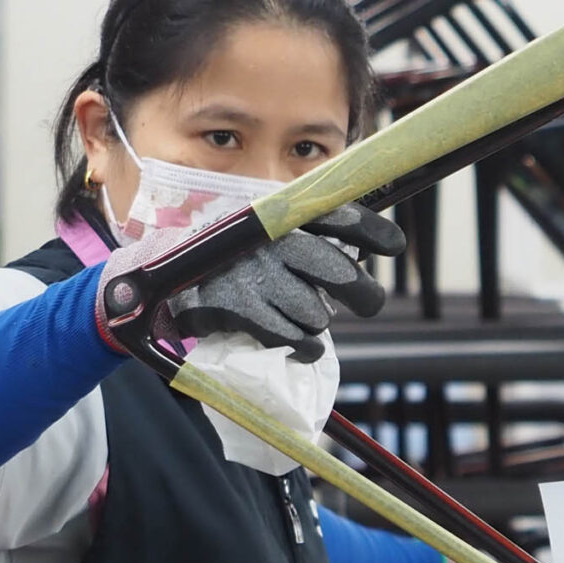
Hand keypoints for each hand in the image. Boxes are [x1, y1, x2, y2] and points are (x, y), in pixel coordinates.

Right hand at [169, 203, 404, 362]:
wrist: (167, 281)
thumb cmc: (238, 262)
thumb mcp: (273, 240)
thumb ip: (315, 243)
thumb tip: (366, 255)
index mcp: (281, 215)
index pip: (336, 216)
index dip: (371, 231)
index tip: (396, 247)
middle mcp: (268, 239)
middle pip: (337, 271)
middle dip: (364, 294)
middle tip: (369, 303)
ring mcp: (250, 272)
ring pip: (316, 314)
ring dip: (316, 323)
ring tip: (300, 318)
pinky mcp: (234, 305)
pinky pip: (292, 338)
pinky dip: (305, 347)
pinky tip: (300, 344)